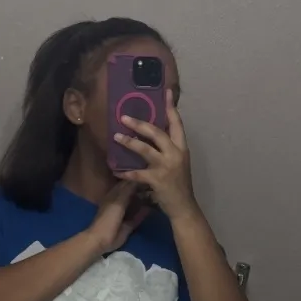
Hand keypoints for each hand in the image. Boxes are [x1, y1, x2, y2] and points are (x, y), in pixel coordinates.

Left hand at [87, 181, 148, 254]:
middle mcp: (119, 203)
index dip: (135, 179)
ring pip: (135, 205)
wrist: (102, 239)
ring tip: (155, 194)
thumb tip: (137, 178)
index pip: (126, 184)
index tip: (147, 173)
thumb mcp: (118, 201)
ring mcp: (124, 214)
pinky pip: (138, 217)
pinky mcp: (128, 225)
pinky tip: (152, 208)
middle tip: (154, 184)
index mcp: (114, 196)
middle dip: (141, 189)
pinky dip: (144, 212)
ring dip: (143, 200)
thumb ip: (127, 190)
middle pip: (132, 194)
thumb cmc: (108, 218)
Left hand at [114, 89, 197, 220]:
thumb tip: (154, 135)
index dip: (170, 108)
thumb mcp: (179, 163)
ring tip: (116, 136)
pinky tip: (116, 170)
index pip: (177, 124)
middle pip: (157, 132)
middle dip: (140, 124)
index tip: (165, 92)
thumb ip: (169, 149)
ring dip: (129, 142)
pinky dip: (126, 173)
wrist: (183, 207)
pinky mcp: (157, 180)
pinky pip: (137, 174)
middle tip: (124, 117)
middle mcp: (175, 154)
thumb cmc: (179, 185)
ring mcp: (166, 167)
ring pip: (145, 149)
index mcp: (182, 148)